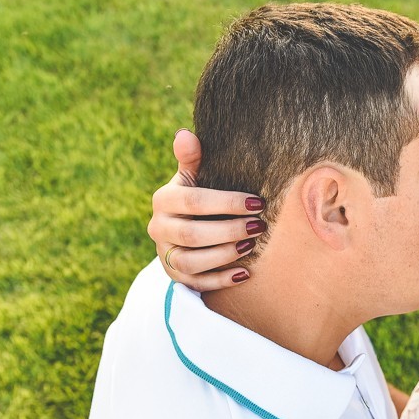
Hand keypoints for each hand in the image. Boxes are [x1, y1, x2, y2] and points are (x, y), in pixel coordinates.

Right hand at [148, 129, 267, 290]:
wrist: (181, 226)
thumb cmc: (196, 196)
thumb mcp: (193, 177)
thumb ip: (192, 158)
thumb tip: (186, 134)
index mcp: (163, 200)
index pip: (194, 201)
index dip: (227, 203)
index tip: (257, 202)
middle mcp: (158, 228)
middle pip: (193, 234)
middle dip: (229, 231)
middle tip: (259, 226)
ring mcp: (165, 254)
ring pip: (191, 262)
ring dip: (225, 255)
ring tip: (252, 245)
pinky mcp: (175, 277)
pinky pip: (195, 283)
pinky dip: (221, 280)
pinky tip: (245, 274)